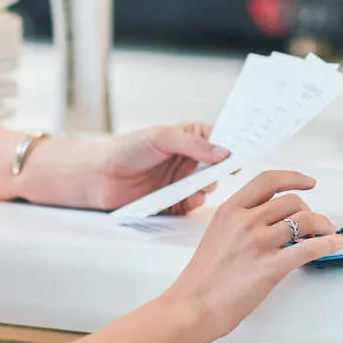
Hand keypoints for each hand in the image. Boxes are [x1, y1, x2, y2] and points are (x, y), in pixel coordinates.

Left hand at [95, 122, 229, 213]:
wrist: (100, 176)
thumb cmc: (127, 149)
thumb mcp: (161, 137)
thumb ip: (193, 144)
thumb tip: (224, 152)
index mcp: (189, 138)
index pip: (220, 139)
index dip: (233, 145)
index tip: (241, 153)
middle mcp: (190, 160)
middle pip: (218, 166)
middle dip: (220, 170)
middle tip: (217, 172)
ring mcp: (183, 182)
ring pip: (209, 187)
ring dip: (207, 187)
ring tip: (198, 186)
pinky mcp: (175, 202)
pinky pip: (193, 205)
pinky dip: (194, 203)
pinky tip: (188, 199)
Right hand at [161, 171, 342, 342]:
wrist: (192, 307)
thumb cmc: (202, 280)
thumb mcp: (216, 236)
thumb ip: (239, 223)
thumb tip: (270, 220)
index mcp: (229, 210)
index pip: (267, 181)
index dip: (293, 178)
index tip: (307, 182)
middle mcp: (245, 221)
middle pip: (291, 201)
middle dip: (309, 211)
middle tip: (315, 224)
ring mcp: (258, 243)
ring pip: (305, 220)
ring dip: (323, 226)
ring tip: (327, 234)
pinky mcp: (270, 267)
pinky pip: (310, 248)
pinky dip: (328, 244)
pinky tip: (334, 244)